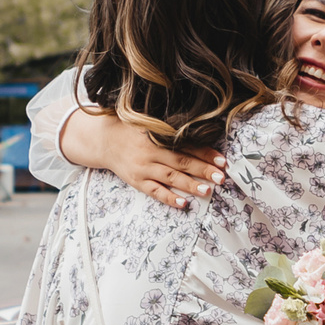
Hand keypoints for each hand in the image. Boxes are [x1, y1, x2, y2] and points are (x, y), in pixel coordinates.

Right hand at [59, 108, 224, 211]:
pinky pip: (154, 191)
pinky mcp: (137, 181)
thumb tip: (198, 128)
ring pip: (170, 178)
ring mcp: (143, 168)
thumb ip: (170, 127)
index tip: (222, 160)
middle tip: (221, 177)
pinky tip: (183, 203)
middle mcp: (151, 152)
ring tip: (207, 191)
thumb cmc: (131, 129)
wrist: (103, 140)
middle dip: (203, 170)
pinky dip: (169, 198)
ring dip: (190, 185)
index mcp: (157, 135)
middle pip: (181, 162)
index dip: (205, 152)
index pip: (186, 145)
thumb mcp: (150, 122)